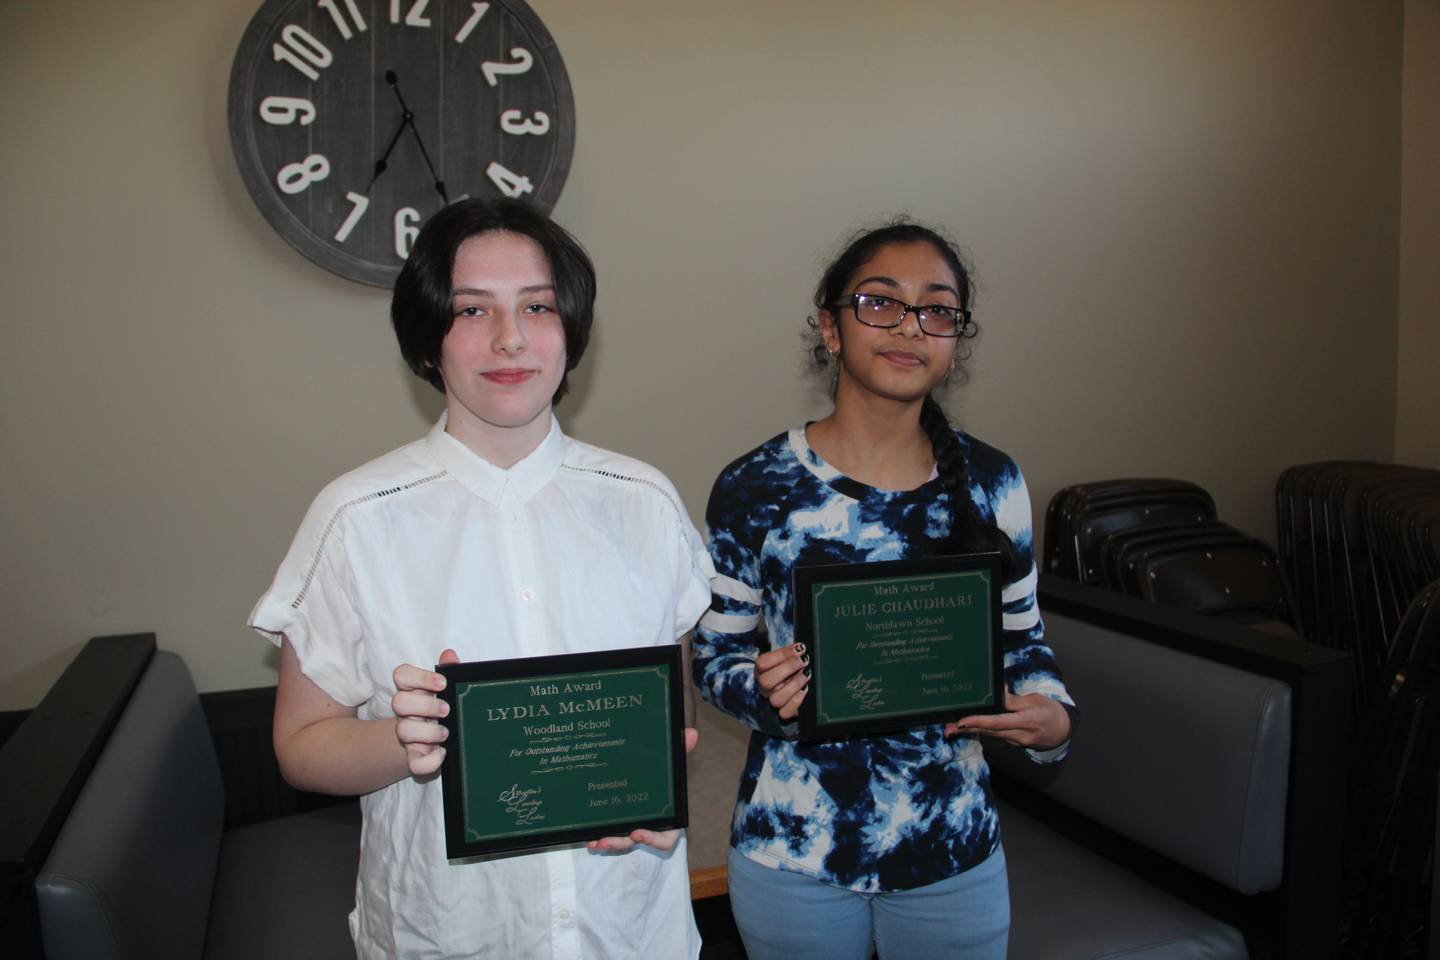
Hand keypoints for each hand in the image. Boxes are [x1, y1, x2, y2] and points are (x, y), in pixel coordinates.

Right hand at [392, 648, 460, 776]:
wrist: (435, 740)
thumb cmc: (441, 708)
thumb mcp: (446, 689)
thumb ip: (449, 670)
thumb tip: (449, 655)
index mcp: (413, 690)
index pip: (401, 674)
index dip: (419, 677)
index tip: (442, 683)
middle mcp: (406, 711)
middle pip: (398, 702)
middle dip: (424, 706)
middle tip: (446, 710)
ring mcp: (408, 735)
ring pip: (403, 731)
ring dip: (428, 732)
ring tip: (445, 732)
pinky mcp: (415, 757)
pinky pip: (415, 764)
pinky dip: (430, 761)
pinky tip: (442, 752)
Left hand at [586, 727, 698, 853]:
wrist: (653, 775)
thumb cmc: (665, 776)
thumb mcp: (672, 763)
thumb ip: (682, 750)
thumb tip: (692, 733)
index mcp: (667, 820)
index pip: (664, 838)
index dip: (652, 839)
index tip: (637, 832)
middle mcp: (650, 828)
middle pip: (636, 841)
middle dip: (621, 842)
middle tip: (605, 839)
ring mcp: (633, 828)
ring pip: (622, 841)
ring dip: (609, 842)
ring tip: (595, 840)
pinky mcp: (619, 826)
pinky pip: (611, 835)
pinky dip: (599, 837)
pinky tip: (589, 838)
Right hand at [756, 643, 808, 719]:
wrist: (793, 688)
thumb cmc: (789, 669)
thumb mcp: (786, 659)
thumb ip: (790, 654)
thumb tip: (800, 649)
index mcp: (761, 671)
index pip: (763, 663)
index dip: (782, 655)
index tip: (799, 648)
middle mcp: (764, 686)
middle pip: (767, 682)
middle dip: (788, 668)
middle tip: (804, 660)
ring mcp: (771, 700)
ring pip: (776, 699)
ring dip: (794, 685)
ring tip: (806, 673)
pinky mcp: (781, 713)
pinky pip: (785, 712)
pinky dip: (796, 701)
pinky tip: (804, 689)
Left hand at [946, 687, 1070, 749]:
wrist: (1063, 731)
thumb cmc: (1051, 712)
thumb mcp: (1036, 700)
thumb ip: (1015, 700)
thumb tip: (999, 693)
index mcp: (1027, 721)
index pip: (999, 722)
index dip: (979, 722)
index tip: (963, 721)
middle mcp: (1020, 734)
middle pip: (990, 732)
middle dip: (968, 729)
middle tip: (949, 728)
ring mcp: (1017, 741)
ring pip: (991, 735)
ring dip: (972, 732)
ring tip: (952, 729)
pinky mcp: (1014, 742)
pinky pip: (996, 736)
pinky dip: (982, 732)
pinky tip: (968, 728)